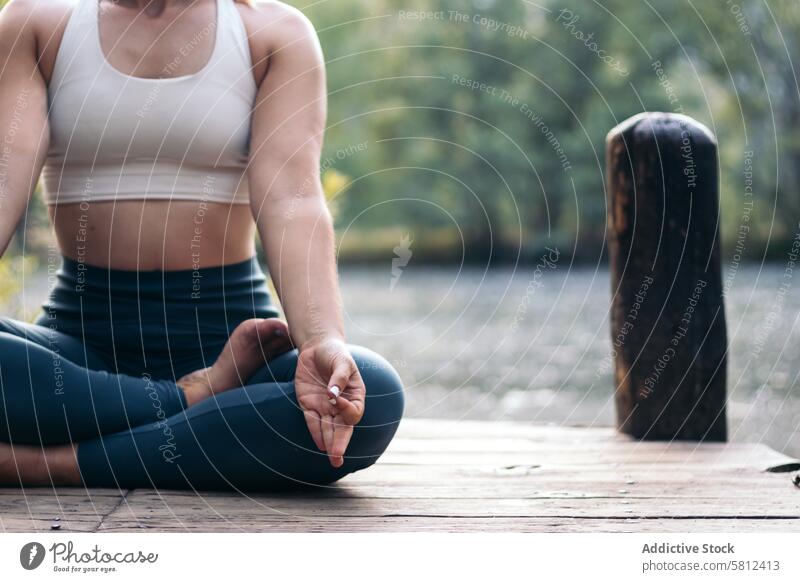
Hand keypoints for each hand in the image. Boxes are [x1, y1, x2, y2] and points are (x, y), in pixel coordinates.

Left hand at [295, 338, 364, 466]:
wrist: (317, 348)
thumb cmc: (335, 354)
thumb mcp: (342, 361)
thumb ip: (339, 377)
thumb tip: (333, 395)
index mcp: (354, 395)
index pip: (354, 412)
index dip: (347, 410)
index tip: (337, 400)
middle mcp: (340, 405)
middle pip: (342, 428)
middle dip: (340, 443)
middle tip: (338, 458)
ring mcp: (325, 406)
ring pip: (328, 429)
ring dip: (329, 443)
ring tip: (333, 459)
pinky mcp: (308, 404)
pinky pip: (312, 421)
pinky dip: (315, 432)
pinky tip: (320, 445)